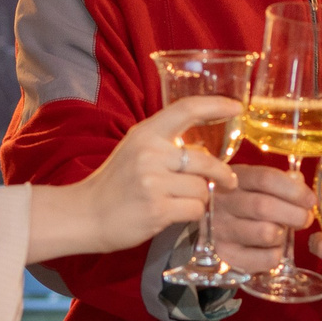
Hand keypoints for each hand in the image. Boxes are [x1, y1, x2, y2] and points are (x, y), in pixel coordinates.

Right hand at [26, 97, 238, 263]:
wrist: (85, 214)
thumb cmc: (115, 184)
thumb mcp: (135, 151)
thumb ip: (165, 145)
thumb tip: (205, 151)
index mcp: (146, 133)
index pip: (186, 109)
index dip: (215, 105)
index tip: (236, 108)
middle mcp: (150, 153)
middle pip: (206, 160)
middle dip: (221, 174)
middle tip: (227, 182)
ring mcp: (153, 182)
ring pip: (202, 188)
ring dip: (200, 198)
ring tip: (183, 201)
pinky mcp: (157, 209)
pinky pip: (195, 209)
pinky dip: (193, 214)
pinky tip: (177, 214)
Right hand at [206, 164, 316, 275]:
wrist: (206, 226)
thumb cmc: (238, 201)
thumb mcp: (252, 183)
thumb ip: (277, 181)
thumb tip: (298, 180)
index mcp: (233, 180)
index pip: (266, 179)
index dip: (294, 190)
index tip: (310, 199)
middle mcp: (223, 203)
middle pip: (265, 207)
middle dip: (295, 214)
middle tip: (306, 218)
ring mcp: (221, 231)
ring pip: (265, 233)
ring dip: (284, 234)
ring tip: (284, 232)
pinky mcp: (226, 256)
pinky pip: (264, 259)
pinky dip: (276, 254)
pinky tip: (272, 248)